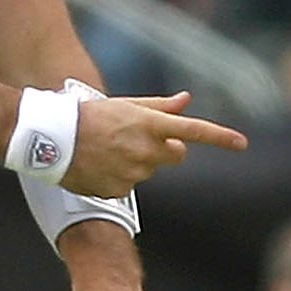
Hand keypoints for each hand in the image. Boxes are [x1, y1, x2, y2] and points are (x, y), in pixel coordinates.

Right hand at [64, 90, 248, 192]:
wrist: (49, 138)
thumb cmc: (87, 116)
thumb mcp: (124, 106)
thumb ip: (159, 106)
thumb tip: (186, 100)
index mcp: (149, 124)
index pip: (193, 130)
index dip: (220, 137)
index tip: (241, 143)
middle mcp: (145, 150)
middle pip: (176, 155)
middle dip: (165, 148)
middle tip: (137, 139)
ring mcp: (133, 172)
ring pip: (149, 170)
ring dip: (137, 162)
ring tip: (107, 150)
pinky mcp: (119, 190)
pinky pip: (129, 185)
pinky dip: (118, 177)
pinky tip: (98, 165)